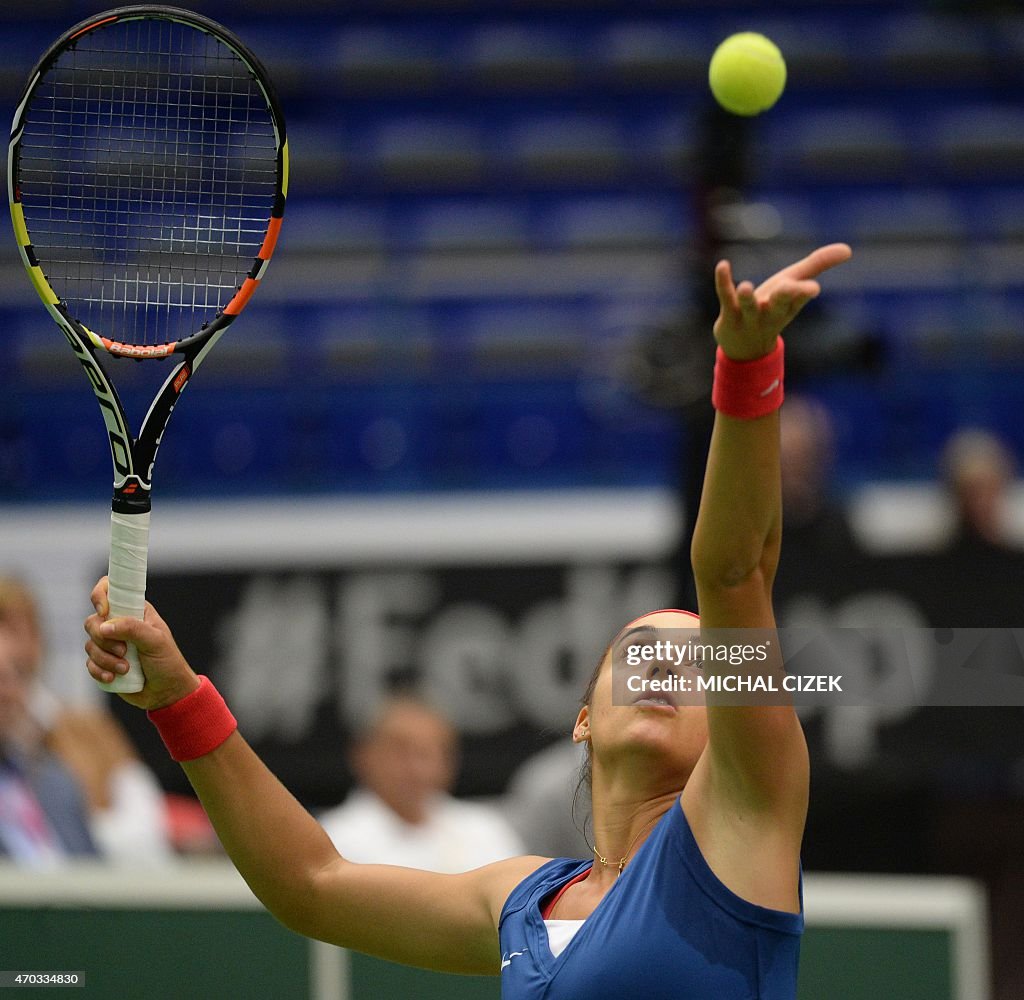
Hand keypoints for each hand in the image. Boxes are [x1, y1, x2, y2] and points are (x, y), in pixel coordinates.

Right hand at [85, 577, 199, 710]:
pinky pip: (89, 663)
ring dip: (105, 659)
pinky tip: (114, 678)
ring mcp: (110, 645)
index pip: (109, 590)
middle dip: (104, 639)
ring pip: (89, 645)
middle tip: (124, 651)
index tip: (104, 612)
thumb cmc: (167, 662)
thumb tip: (104, 626)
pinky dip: (99, 671)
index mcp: (134, 611)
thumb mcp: (155, 641)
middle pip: (93, 621)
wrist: (166, 692)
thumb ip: (132, 629)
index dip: (100, 596)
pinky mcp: (103, 663)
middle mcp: (119, 625)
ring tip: (126, 669)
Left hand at [713, 243, 852, 360]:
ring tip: (746, 287)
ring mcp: (749, 315)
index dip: (804, 292)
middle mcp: (771, 311)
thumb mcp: (796, 287)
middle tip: (789, 288)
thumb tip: (849, 249)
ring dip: (748, 298)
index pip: (800, 297)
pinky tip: (723, 265)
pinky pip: (726, 298)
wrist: (746, 349)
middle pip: (780, 303)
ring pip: (749, 306)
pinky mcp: (729, 314)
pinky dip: (724, 282)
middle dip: (786, 295)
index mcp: (789, 305)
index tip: (813, 289)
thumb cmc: (774, 309)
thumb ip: (818, 265)